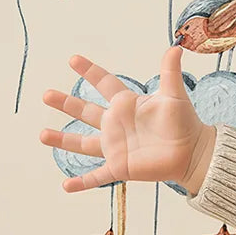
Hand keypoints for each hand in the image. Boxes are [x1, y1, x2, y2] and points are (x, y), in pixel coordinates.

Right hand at [39, 45, 215, 194]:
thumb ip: (170, 72)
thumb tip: (176, 47)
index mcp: (127, 105)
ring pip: (83, 143)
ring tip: (42, 135)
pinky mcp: (120, 167)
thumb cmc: (185, 123)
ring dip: (63, 140)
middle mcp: (116, 124)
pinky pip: (97, 176)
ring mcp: (115, 146)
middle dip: (66, 103)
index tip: (73, 59)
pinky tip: (66, 186)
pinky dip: (82, 182)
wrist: (193, 152)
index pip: (105, 84)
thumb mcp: (175, 96)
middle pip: (85, 111)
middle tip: (46, 95)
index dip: (90, 71)